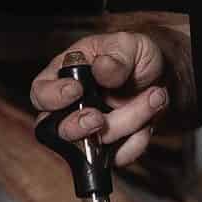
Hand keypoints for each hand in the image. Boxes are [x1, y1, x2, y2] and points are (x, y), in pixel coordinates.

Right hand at [29, 31, 175, 171]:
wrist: (160, 76)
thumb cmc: (134, 55)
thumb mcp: (128, 44)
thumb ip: (116, 54)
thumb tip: (102, 68)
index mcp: (64, 77)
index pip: (41, 93)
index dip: (53, 97)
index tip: (76, 90)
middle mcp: (71, 107)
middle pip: (56, 130)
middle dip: (78, 127)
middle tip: (98, 118)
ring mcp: (90, 130)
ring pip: (94, 144)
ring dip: (127, 122)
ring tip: (153, 97)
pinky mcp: (110, 147)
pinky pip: (118, 157)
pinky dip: (137, 141)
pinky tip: (150, 119)